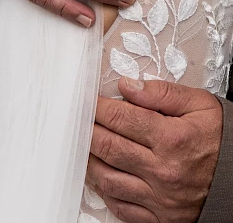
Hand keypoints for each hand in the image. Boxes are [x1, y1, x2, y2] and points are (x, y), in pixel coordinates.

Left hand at [88, 77, 222, 222]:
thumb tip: (127, 86)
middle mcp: (164, 171)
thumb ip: (162, 93)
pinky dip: (107, 191)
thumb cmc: (219, 140)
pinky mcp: (161, 218)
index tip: (86, 100)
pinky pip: (122, 208)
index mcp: (172, 139)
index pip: (119, 118)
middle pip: (108, 147)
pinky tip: (103, 175)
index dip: (96, 106)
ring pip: (108, 179)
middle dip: (87, 130)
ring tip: (87, 145)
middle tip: (78, 119)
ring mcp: (160, 198)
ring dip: (91, 160)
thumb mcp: (199, 105)